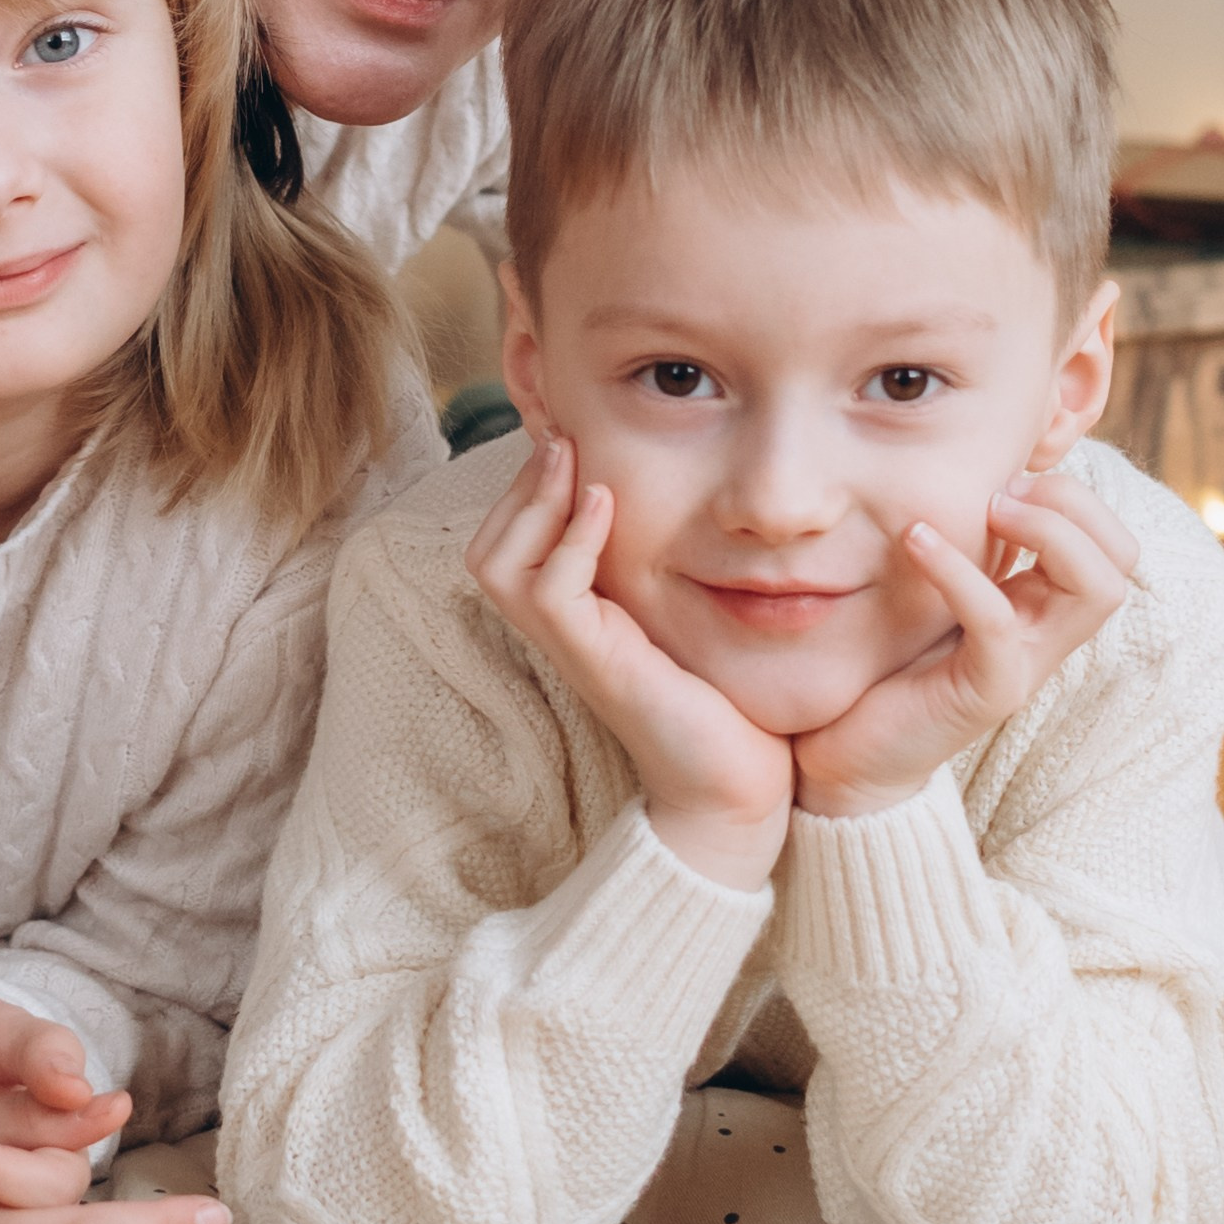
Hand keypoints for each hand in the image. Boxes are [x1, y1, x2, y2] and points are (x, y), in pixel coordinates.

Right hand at [467, 435, 793, 888]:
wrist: (736, 785)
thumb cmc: (721, 702)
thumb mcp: (684, 614)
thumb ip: (663, 568)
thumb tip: (678, 503)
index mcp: (574, 616)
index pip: (509, 542)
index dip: (526, 488)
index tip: (567, 439)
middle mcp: (559, 632)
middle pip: (487, 548)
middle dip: (520, 485)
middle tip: (561, 439)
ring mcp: (572, 648)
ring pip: (498, 564)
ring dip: (533, 503)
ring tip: (573, 460)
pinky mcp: (595, 662)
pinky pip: (550, 592)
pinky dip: (570, 541)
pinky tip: (605, 504)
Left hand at [794, 469, 1138, 817]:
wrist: (848, 749)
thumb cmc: (887, 659)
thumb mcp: (932, 587)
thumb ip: (962, 543)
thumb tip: (960, 468)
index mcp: (1042, 604)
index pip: (1112, 543)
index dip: (1075, 497)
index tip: (1006, 477)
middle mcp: (1047, 633)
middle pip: (1119, 560)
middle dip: (1072, 506)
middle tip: (1001, 493)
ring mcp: (1025, 664)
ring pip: (1094, 591)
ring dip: (1047, 531)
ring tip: (984, 509)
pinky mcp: (987, 691)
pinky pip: (997, 621)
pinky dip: (960, 571)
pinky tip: (915, 539)